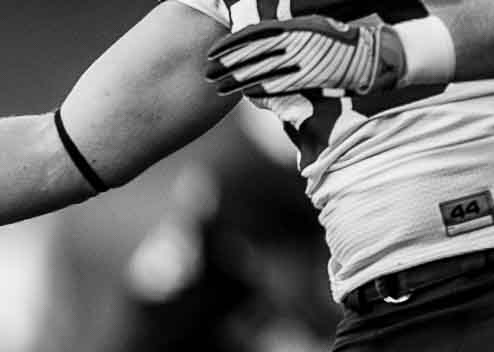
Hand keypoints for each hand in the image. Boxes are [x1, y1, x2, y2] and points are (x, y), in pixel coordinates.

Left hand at [205, 16, 404, 97]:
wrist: (373, 55)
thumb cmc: (339, 44)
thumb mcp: (312, 30)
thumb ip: (288, 33)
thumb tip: (261, 35)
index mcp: (298, 26)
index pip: (256, 33)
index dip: (232, 43)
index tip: (214, 52)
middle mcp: (299, 40)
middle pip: (254, 51)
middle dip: (228, 62)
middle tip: (208, 71)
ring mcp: (305, 58)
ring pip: (262, 68)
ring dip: (237, 78)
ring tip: (217, 85)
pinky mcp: (312, 77)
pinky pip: (280, 83)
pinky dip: (259, 88)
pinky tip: (243, 93)